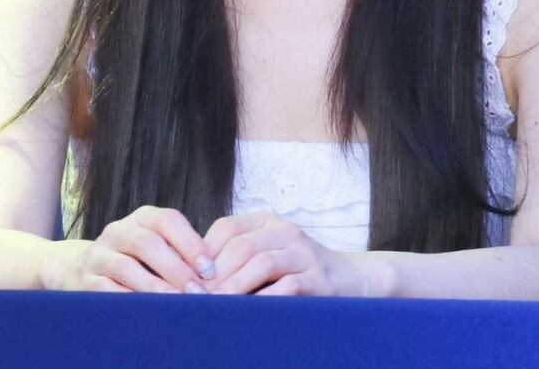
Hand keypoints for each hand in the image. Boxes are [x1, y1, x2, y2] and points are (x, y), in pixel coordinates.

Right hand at [40, 205, 216, 292]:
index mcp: (142, 217)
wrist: (78, 267)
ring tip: (176, 304)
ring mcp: (99, 253)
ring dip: (155, 287)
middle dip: (176, 269)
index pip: (168, 220)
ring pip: (127, 267)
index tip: (209, 269)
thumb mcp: (155, 244)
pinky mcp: (85, 279)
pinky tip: (147, 312)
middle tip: (198, 293)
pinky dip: (129, 300)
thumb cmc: (133, 258)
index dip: (191, 243)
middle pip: (148, 243)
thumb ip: (178, 251)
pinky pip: (107, 290)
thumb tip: (212, 273)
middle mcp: (119, 230)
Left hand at [202, 210, 385, 296]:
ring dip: (234, 288)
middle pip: (241, 246)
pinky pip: (286, 287)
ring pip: (261, 263)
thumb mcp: (268, 254)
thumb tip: (194, 279)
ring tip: (215, 308)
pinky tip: (248, 315)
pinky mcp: (318, 279)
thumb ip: (238, 258)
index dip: (204, 251)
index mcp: (267, 223)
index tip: (188, 279)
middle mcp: (285, 232)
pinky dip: (263, 301)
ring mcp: (303, 254)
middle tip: (195, 299)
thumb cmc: (298, 271)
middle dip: (215, 274)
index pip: (227, 227)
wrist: (350, 280)